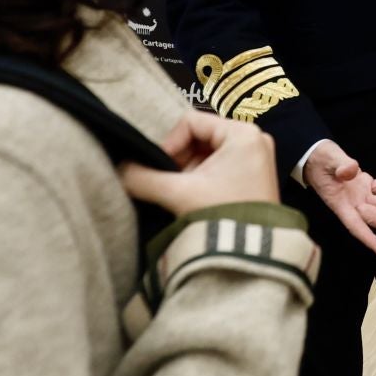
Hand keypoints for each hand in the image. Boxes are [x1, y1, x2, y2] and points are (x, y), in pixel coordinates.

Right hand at [120, 110, 279, 215]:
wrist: (252, 254)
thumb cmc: (222, 216)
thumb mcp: (179, 194)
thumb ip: (143, 178)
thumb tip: (119, 170)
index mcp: (243, 133)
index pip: (191, 122)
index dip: (168, 143)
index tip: (159, 169)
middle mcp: (254, 139)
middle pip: (199, 137)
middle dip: (178, 161)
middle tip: (169, 185)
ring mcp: (256, 158)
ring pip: (206, 154)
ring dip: (187, 173)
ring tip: (181, 195)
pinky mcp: (253, 177)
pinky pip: (218, 167)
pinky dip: (199, 180)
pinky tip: (193, 200)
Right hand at [302, 139, 375, 255]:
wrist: (316, 155)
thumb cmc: (319, 160)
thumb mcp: (327, 160)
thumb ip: (340, 165)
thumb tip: (352, 170)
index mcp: (340, 202)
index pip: (354, 224)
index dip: (367, 237)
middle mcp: (352, 202)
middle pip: (374, 218)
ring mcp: (360, 194)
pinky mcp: (366, 184)